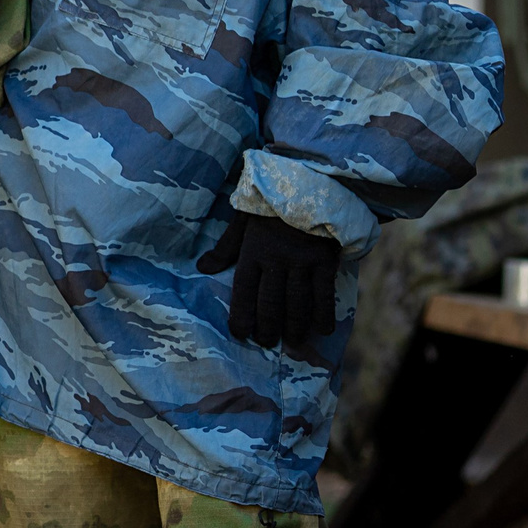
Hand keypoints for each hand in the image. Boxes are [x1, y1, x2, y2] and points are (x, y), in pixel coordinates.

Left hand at [196, 210, 341, 346]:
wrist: (308, 183)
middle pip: (270, 301)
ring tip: (294, 344)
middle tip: (267, 343)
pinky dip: (324, 313)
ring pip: (297, 302)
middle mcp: (276, 259)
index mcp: (253, 250)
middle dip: (268, 326)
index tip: (239, 334)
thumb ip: (225, 248)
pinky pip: (324, 293)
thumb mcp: (243, 220)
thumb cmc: (270, 205)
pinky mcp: (325, 260)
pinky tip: (322, 330)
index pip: (243, 289)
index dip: (241, 314)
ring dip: (295, 326)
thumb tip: (202, 268)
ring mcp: (302, 261)